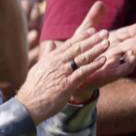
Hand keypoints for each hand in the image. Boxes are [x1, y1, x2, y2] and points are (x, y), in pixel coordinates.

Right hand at [15, 2, 117, 123]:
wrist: (28, 105)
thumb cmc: (33, 90)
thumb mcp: (37, 69)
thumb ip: (46, 57)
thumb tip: (51, 45)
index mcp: (49, 59)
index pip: (68, 45)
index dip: (81, 37)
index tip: (91, 31)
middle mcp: (56, 63)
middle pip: (77, 48)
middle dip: (92, 40)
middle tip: (105, 33)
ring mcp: (62, 73)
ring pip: (81, 58)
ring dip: (96, 49)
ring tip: (107, 43)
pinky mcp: (67, 83)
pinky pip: (83, 72)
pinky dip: (93, 65)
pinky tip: (103, 60)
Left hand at [67, 3, 135, 101]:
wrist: (70, 74)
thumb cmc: (79, 53)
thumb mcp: (85, 34)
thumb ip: (93, 19)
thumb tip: (100, 3)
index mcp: (113, 41)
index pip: (127, 33)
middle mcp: (117, 51)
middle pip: (133, 42)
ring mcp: (115, 62)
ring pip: (130, 54)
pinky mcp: (110, 73)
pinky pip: (123, 67)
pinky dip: (128, 62)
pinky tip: (131, 56)